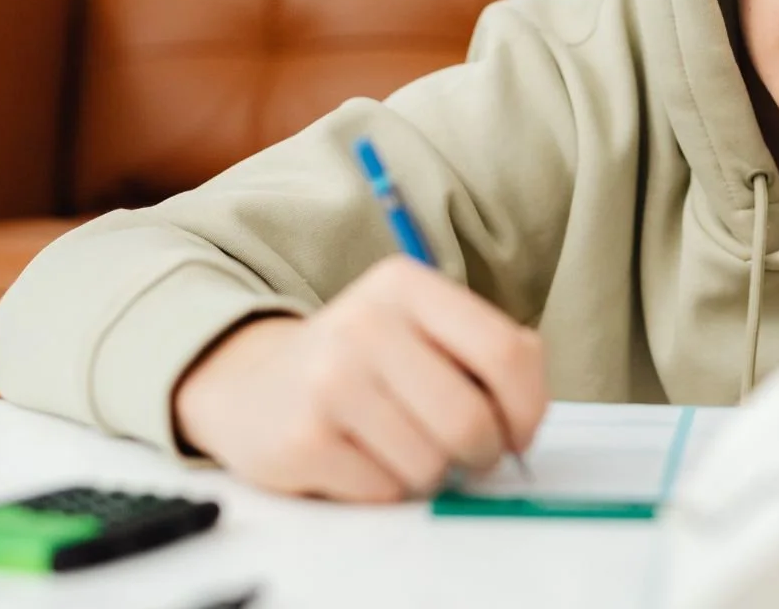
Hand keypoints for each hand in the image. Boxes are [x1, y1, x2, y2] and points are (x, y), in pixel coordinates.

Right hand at [173, 256, 546, 502]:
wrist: (250, 381)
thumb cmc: (360, 359)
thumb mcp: (420, 326)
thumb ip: (486, 351)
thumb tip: (526, 415)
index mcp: (407, 286)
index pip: (506, 352)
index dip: (528, 406)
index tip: (519, 430)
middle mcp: (365, 325)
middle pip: (470, 418)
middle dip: (484, 451)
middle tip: (471, 453)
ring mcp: (328, 383)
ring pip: (431, 463)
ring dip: (433, 472)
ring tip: (405, 446)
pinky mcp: (302, 442)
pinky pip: (385, 492)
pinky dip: (387, 488)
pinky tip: (363, 458)